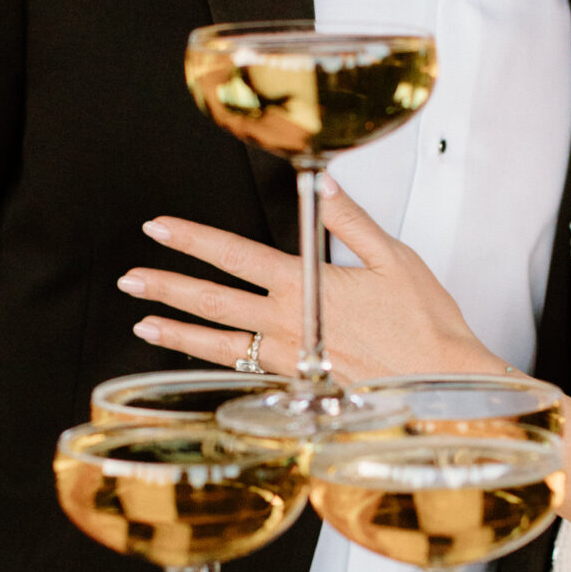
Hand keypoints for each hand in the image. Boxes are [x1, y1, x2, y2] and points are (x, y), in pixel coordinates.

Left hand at [119, 181, 498, 383]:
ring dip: (177, 333)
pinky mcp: (298, 385)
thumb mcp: (393, 257)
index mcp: (304, 284)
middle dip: (166, 287)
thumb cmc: (426, 324)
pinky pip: (246, 372)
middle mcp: (286, 323)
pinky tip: (202, 359)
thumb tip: (324, 185)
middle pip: (211, 302)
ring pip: (218, 344)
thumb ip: (351, 221)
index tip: (158, 229)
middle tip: (131, 279)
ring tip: (145, 324)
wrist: (439, 386)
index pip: (232, 255)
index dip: (191, 239)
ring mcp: (288, 359)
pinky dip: (217, 364)